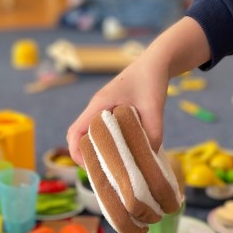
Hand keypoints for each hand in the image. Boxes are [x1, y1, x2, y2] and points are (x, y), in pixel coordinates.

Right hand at [65, 17, 211, 165]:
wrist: (156, 61)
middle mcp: (97, 107)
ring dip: (95, 148)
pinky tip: (120, 151)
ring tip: (110, 164)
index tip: (87, 166)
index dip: (76, 151)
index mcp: (99, 104)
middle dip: (84, 154)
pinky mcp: (112, 109)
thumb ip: (153, 131)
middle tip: (100, 170)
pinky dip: (105, 141)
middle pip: (78, 134)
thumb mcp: (154, 106)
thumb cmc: (152, 79)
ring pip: (89, 132)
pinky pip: (101, 128)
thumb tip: (149, 155)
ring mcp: (103, 108)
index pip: (75, 130)